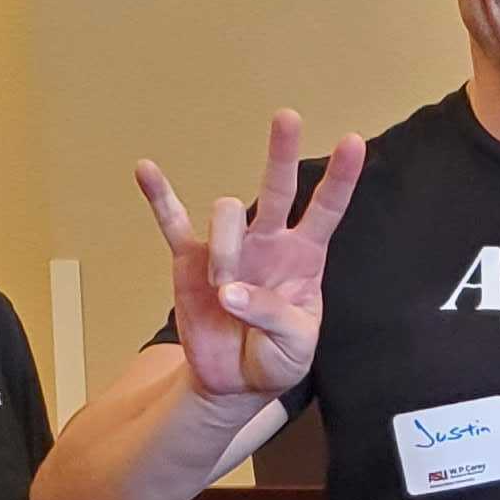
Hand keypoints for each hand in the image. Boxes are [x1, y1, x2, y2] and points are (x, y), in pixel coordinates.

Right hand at [136, 112, 363, 401]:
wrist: (236, 382)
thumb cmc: (277, 358)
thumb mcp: (295, 346)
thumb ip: (274, 315)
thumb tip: (230, 290)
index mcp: (305, 257)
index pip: (327, 209)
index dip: (342, 178)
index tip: (354, 142)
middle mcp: (268, 241)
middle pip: (278, 188)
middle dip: (282, 154)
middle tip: (287, 117)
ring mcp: (229, 247)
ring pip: (226, 216)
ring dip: (225, 252)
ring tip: (224, 295)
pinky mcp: (190, 261)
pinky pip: (172, 223)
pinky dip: (159, 197)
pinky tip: (145, 169)